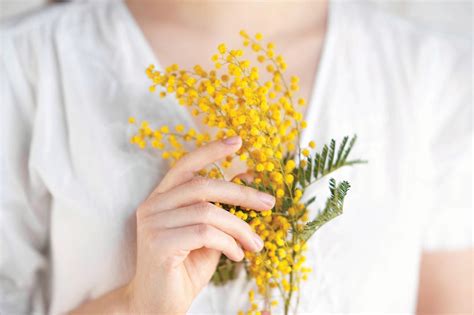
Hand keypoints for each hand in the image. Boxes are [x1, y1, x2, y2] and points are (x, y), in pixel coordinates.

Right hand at [126, 136, 274, 312]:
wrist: (158, 307)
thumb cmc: (184, 270)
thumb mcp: (208, 236)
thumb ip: (221, 210)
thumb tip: (247, 181)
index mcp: (161, 199)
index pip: (185, 165)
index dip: (211, 151)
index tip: (238, 141)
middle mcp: (152, 206)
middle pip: (203, 185)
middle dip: (241, 194)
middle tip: (269, 203)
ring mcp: (153, 224)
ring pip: (208, 212)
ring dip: (239, 228)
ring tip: (255, 245)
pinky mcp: (158, 243)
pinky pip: (205, 233)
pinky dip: (228, 243)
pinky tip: (236, 256)